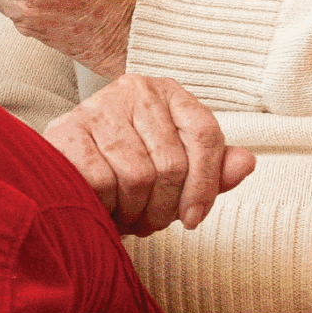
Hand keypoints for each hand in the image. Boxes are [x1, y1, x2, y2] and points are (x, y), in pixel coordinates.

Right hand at [43, 75, 255, 234]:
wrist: (66, 165)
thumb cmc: (128, 166)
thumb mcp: (176, 166)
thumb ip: (213, 169)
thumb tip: (246, 163)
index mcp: (169, 93)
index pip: (205, 135)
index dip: (206, 185)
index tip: (195, 219)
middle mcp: (136, 90)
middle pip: (172, 163)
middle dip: (165, 207)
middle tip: (152, 222)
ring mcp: (99, 107)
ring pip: (137, 176)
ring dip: (134, 211)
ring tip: (127, 215)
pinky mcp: (67, 130)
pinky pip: (101, 182)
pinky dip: (105, 205)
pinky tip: (101, 205)